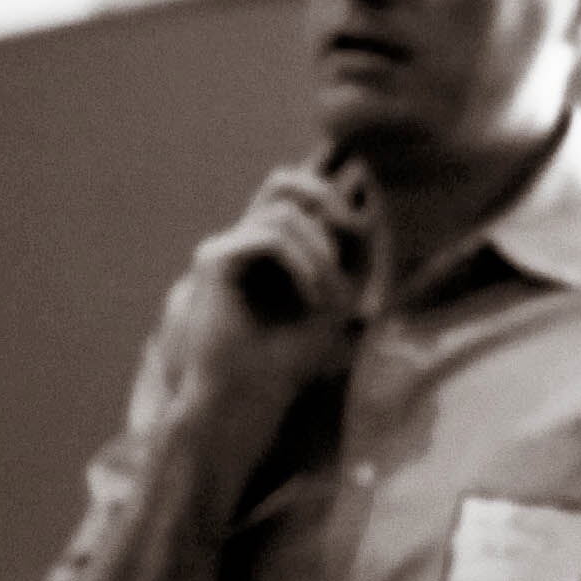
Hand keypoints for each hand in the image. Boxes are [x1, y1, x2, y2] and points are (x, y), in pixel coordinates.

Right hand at [145, 157, 378, 445]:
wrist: (245, 398)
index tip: (364, 239)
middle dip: (330, 205)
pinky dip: (304, 264)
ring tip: (331, 298)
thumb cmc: (290, 358)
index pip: (301, 192)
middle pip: (286, 181)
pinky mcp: (214, 260)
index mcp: (269, 247)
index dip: (338, 200)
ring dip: (321, 253)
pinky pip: (271, 238)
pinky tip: (315, 299)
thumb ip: (344, 254)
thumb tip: (367, 207)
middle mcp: (243, 239)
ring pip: (285, 214)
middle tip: (354, 244)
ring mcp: (226, 246)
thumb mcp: (333, 301)